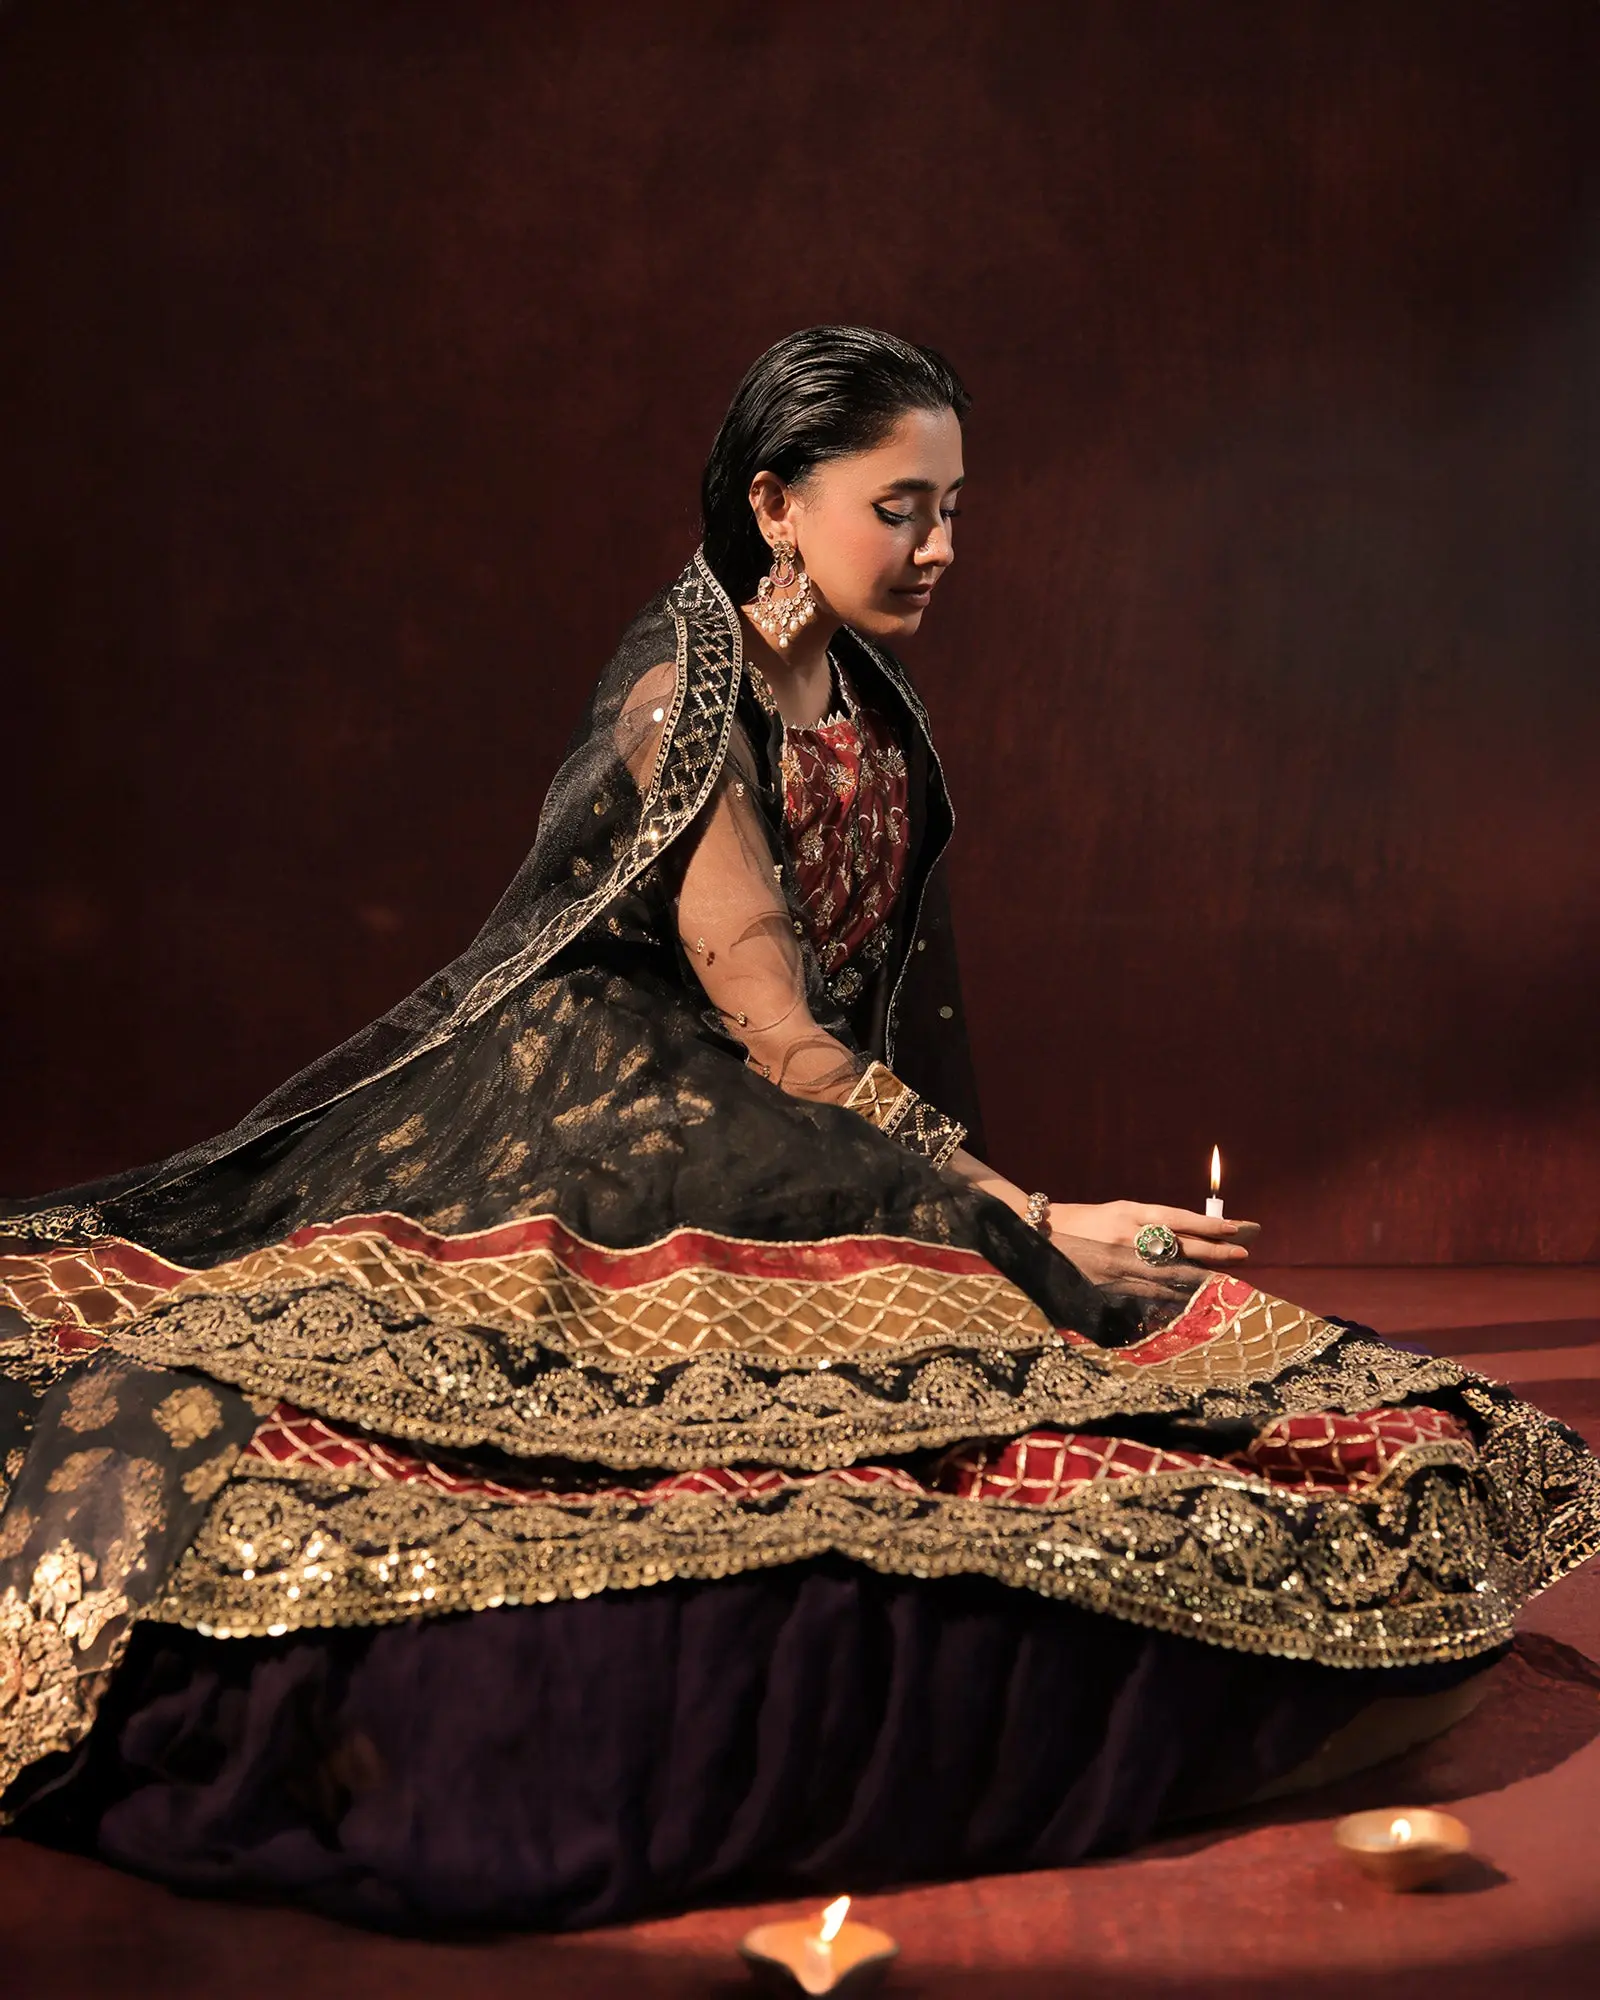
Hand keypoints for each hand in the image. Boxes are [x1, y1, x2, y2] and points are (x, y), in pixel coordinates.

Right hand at [1045, 1200, 1260, 1303]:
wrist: (1039, 1237)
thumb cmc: (1083, 1221)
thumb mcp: (1116, 1212)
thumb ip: (1148, 1222)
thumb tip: (1187, 1235)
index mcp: (1130, 1213)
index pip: (1178, 1218)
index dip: (1208, 1225)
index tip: (1235, 1228)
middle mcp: (1129, 1237)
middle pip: (1181, 1246)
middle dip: (1214, 1251)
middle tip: (1242, 1254)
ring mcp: (1121, 1263)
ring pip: (1171, 1273)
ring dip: (1201, 1277)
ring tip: (1227, 1280)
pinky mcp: (1112, 1285)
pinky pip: (1150, 1293)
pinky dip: (1173, 1295)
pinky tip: (1192, 1299)